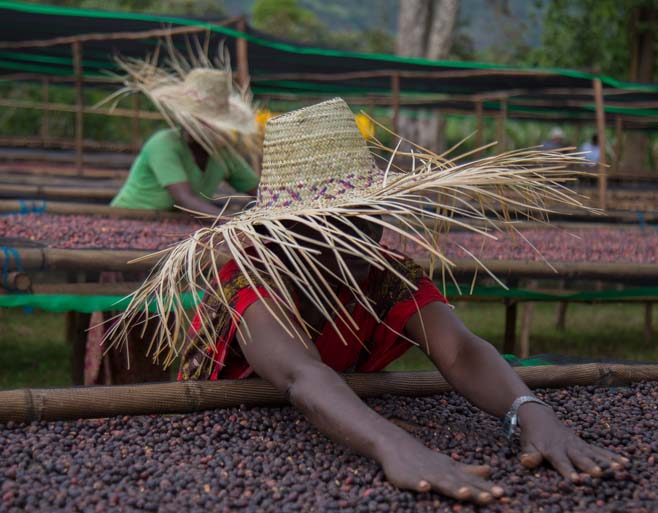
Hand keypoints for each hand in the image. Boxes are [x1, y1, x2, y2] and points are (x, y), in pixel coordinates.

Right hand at [379, 436, 503, 503]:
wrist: (398, 447)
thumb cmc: (427, 460)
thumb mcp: (450, 465)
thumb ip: (469, 470)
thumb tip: (490, 470)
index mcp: (452, 471)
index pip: (472, 482)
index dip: (486, 488)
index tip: (503, 495)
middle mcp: (442, 473)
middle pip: (461, 484)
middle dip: (475, 491)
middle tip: (491, 498)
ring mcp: (425, 475)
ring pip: (441, 482)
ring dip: (452, 488)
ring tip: (464, 493)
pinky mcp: (407, 478)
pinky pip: (414, 482)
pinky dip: (419, 484)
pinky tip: (424, 487)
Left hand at [517, 402, 628, 480]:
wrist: (539, 416)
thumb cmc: (532, 436)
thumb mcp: (527, 445)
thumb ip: (529, 455)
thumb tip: (527, 462)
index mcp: (552, 449)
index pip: (560, 461)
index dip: (567, 470)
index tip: (575, 479)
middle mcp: (567, 447)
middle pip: (580, 457)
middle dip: (589, 465)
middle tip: (600, 473)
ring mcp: (578, 444)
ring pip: (593, 453)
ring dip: (606, 461)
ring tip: (619, 468)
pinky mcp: (585, 444)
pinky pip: (599, 450)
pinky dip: (611, 455)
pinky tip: (624, 462)